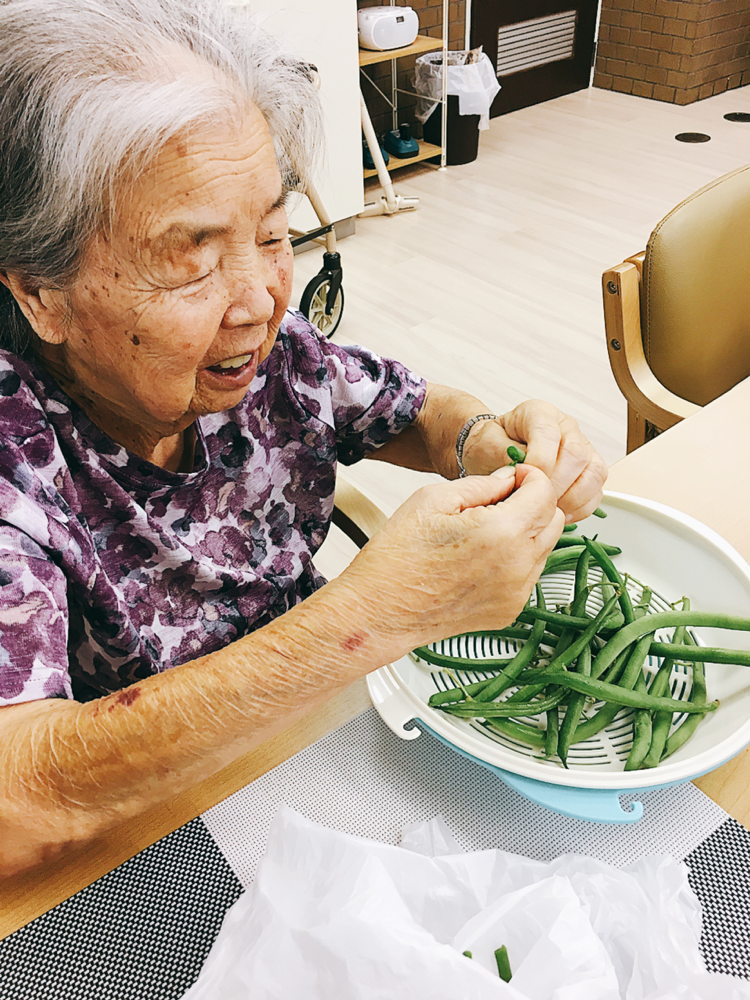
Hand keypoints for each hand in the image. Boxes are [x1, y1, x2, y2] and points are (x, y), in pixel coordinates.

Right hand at [339, 463, 563, 654]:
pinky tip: (480, 558)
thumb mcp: (433, 499)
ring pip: (545, 547)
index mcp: (501, 532)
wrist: (381, 612)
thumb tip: (509, 479)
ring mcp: (516, 592)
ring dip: (525, 532)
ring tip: (483, 532)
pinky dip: (515, 560)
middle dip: (533, 503)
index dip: (529, 477)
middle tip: (499, 502)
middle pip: (554, 519)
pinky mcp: (510, 610)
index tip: (511, 478)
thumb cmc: (397, 558)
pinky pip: (528, 574)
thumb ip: (481, 484)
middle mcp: (517, 565)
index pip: (544, 491)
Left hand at [461, 401, 606, 521]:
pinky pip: (597, 490)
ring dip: (571, 498)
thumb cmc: (490, 448)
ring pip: (593, 473)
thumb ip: (504, 455)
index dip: (539, 462)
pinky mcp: (589, 471)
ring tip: (547, 510)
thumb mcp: (486, 446)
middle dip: (555, 484)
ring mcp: (582, 448)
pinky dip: (580, 508)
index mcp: (539, 414)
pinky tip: (558, 513)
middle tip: (534, 501)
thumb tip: (524, 470)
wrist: (491, 457)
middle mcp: (566, 428)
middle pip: (576, 455)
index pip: (549, 435)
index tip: (524, 479)